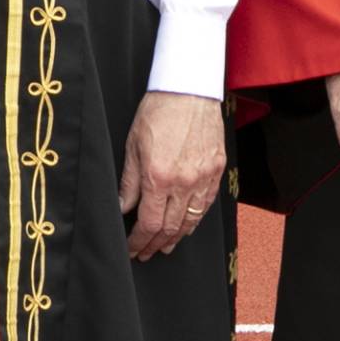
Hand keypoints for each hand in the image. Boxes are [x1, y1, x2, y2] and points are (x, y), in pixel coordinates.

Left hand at [118, 92, 225, 260]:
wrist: (188, 88)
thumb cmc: (158, 111)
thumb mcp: (133, 146)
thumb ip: (129, 181)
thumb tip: (123, 207)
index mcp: (158, 177)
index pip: (149, 223)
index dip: (139, 241)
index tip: (132, 248)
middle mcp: (183, 182)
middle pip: (170, 227)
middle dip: (155, 244)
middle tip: (146, 252)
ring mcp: (203, 177)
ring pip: (191, 220)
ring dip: (177, 236)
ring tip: (165, 245)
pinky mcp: (217, 169)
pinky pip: (206, 204)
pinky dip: (195, 219)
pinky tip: (186, 225)